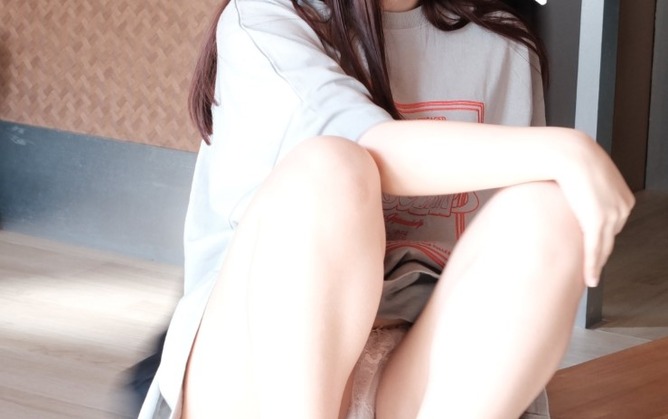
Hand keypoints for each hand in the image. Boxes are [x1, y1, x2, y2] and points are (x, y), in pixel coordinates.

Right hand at [553, 131, 634, 286]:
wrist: (568, 152)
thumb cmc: (570, 159)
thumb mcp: (587, 175)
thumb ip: (587, 187)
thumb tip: (576, 191)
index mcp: (623, 198)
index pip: (613, 225)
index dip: (602, 239)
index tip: (594, 250)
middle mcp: (622, 208)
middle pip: (610, 238)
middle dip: (601, 254)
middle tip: (592, 268)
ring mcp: (611, 215)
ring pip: (603, 248)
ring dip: (596, 265)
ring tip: (590, 279)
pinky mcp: (596, 221)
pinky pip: (594, 249)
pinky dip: (592, 267)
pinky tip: (590, 280)